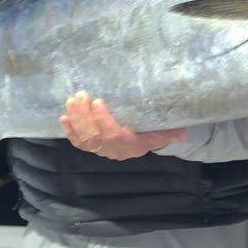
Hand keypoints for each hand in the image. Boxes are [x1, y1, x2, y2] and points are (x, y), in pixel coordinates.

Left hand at [60, 92, 187, 159]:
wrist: (145, 144)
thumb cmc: (154, 132)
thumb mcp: (165, 131)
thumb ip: (173, 131)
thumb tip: (183, 133)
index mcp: (132, 146)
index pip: (114, 136)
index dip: (104, 121)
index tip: (99, 101)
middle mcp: (115, 151)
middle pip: (95, 138)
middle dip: (85, 117)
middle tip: (81, 95)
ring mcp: (102, 151)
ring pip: (85, 140)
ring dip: (76, 120)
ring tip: (72, 100)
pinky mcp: (92, 147)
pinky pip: (78, 143)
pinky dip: (69, 131)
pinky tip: (64, 117)